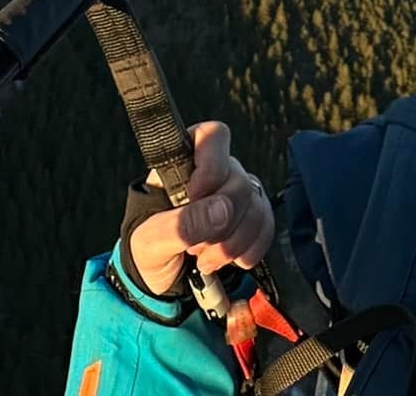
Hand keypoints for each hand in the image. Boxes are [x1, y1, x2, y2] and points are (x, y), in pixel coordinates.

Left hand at [128, 121, 273, 296]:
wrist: (162, 279)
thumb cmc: (149, 251)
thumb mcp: (150, 242)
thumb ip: (181, 224)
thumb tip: (222, 210)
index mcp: (182, 164)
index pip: (212, 137)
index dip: (211, 166)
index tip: (194, 198)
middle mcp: (215, 171)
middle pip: (238, 181)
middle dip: (220, 224)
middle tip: (193, 246)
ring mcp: (236, 193)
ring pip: (256, 206)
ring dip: (232, 243)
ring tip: (204, 259)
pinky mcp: (252, 217)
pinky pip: (266, 226)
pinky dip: (248, 250)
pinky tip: (227, 261)